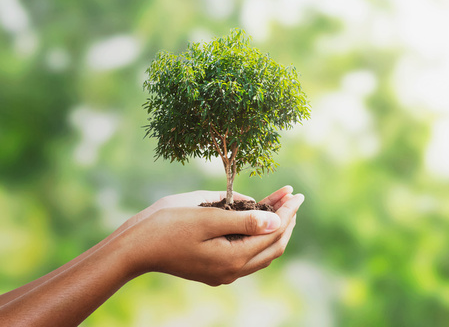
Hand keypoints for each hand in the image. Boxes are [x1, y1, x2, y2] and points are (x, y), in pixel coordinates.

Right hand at [116, 186, 303, 285]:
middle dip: (286, 220)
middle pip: (273, 246)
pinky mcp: (215, 268)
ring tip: (282, 205)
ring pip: (261, 252)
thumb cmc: (166, 226)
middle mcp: (232, 271)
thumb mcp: (207, 217)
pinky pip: (246, 253)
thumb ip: (244, 220)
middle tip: (294, 197)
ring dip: (274, 228)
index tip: (296, 194)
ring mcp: (223, 273)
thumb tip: (276, 221)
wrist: (134, 248)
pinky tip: (259, 218)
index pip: (272, 234)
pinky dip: (257, 235)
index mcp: (233, 259)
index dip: (287, 212)